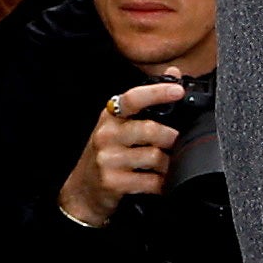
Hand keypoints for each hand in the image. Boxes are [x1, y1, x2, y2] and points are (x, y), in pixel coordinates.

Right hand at [58, 83, 183, 225]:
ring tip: (170, 165)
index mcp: (110, 115)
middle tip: (179, 143)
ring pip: (154, 156)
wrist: (83, 190)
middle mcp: (107, 134)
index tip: (177, 90)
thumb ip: (146, 101)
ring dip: (170, 163)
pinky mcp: (113, 182)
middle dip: (172, 137)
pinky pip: (151, 181)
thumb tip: (174, 73)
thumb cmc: (107, 154)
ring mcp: (108, 159)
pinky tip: (162, 182)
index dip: (157, 92)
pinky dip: (163, 183)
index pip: (133, 98)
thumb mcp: (119, 124)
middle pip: (150, 129)